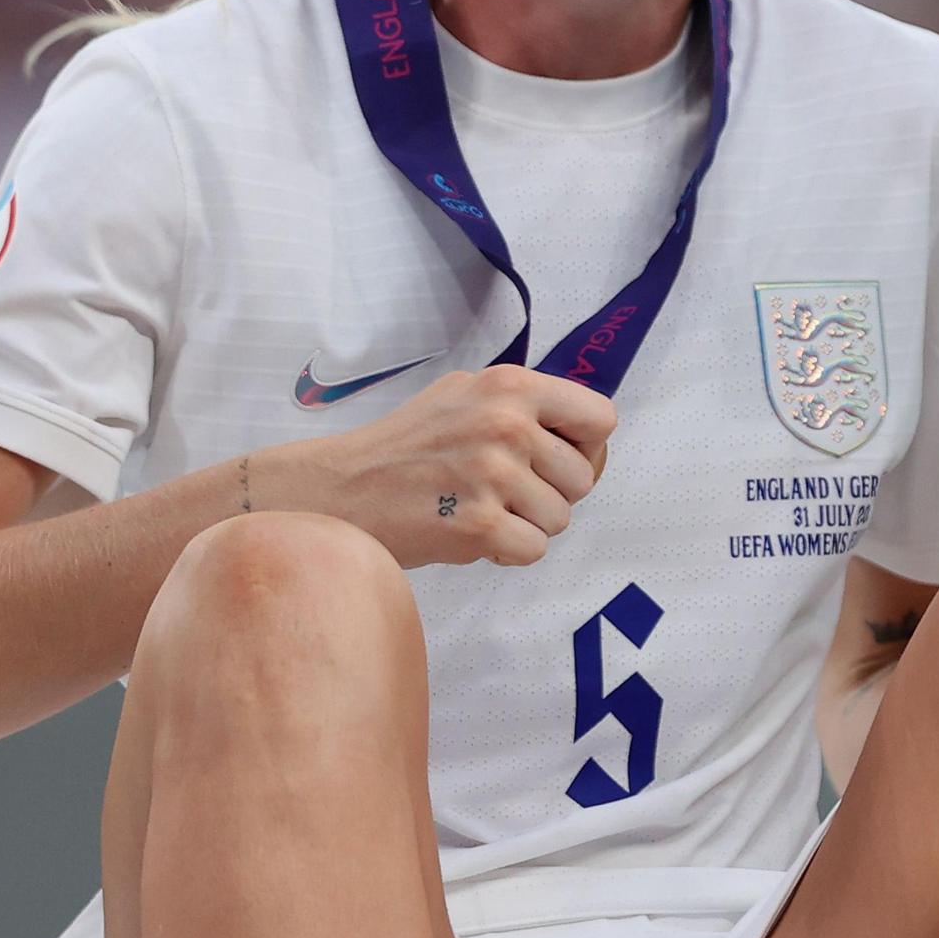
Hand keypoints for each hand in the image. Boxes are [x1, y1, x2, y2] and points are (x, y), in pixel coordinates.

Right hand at [261, 365, 614, 567]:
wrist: (338, 488)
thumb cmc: (403, 446)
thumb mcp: (463, 394)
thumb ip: (522, 404)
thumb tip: (582, 429)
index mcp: (510, 386)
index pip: (601, 419)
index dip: (586, 447)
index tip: (557, 460)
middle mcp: (507, 424)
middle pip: (583, 478)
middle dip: (549, 493)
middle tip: (502, 492)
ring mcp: (493, 474)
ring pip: (560, 518)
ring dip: (526, 524)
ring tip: (480, 509)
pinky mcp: (478, 524)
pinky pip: (534, 550)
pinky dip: (507, 551)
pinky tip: (474, 535)